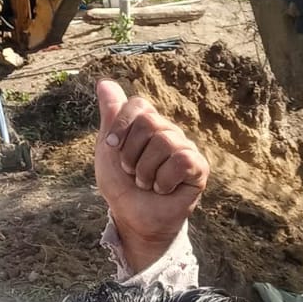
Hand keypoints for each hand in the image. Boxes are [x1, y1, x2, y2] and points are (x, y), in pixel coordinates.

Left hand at [95, 79, 207, 272]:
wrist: (133, 219)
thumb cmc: (121, 187)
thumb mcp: (108, 150)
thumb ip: (110, 116)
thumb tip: (103, 82)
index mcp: (149, 125)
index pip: (139, 105)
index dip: (121, 127)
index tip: (112, 148)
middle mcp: (169, 132)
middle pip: (149, 122)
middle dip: (131, 153)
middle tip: (132, 172)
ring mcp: (186, 148)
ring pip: (164, 142)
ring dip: (146, 171)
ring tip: (147, 184)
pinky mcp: (199, 168)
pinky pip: (182, 160)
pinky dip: (164, 180)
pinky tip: (164, 189)